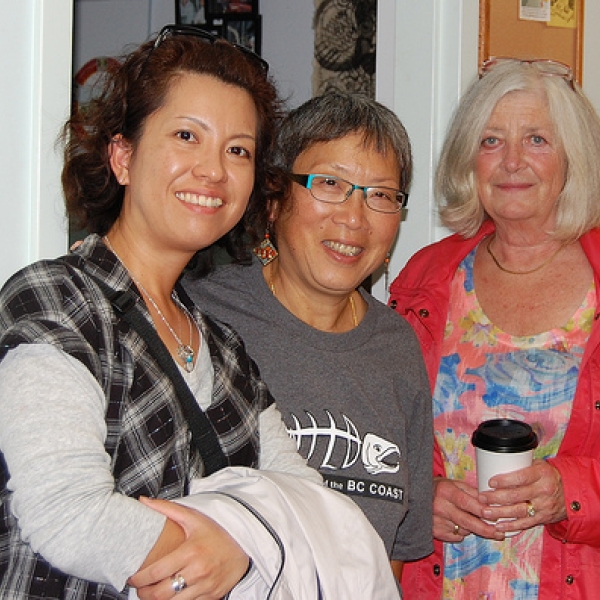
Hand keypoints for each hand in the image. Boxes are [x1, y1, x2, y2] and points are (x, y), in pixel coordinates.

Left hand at [129, 497, 248, 599]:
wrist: (244, 542)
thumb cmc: (217, 531)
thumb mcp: (193, 518)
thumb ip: (166, 509)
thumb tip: (143, 501)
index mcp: (190, 552)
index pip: (156, 572)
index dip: (139, 579)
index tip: (132, 578)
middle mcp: (198, 572)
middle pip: (161, 593)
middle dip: (144, 594)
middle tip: (140, 589)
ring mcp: (206, 586)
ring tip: (153, 593)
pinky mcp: (213, 596)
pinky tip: (172, 595)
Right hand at [433, 477, 503, 541]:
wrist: (416, 495)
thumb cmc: (439, 488)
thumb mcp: (454, 484)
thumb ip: (472, 492)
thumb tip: (490, 501)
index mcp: (446, 491)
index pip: (467, 502)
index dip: (482, 510)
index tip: (495, 516)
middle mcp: (440, 506)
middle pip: (466, 521)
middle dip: (484, 529)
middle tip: (498, 533)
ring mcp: (436, 520)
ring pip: (462, 530)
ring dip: (471, 528)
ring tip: (469, 519)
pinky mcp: (434, 531)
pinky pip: (455, 536)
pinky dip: (460, 533)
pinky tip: (457, 524)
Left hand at [479, 459, 565, 534]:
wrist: (570, 493)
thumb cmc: (547, 475)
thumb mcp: (538, 465)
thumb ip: (521, 466)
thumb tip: (495, 463)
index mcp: (541, 474)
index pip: (521, 477)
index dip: (505, 480)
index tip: (490, 482)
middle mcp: (543, 490)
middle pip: (516, 495)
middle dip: (496, 498)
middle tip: (482, 498)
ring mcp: (544, 506)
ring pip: (519, 511)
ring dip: (500, 513)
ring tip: (485, 512)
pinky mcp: (543, 518)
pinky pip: (525, 523)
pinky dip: (511, 526)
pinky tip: (498, 526)